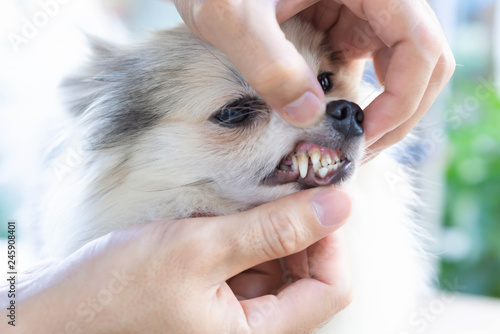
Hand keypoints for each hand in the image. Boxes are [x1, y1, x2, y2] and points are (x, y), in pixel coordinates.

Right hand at [2, 188, 351, 332]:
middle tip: (281, 188)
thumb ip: (272, 229)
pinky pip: (252, 262)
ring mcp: (236, 313)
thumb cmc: (119, 288)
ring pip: (282, 266)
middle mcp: (252, 329)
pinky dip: (249, 234)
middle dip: (301, 230)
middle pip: (309, 277)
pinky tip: (227, 216)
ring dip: (272, 229)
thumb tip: (339, 205)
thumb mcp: (200, 249)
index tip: (313, 198)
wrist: (61, 309)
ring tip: (246, 202)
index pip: (330, 289)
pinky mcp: (218, 296)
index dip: (330, 240)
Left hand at [173, 0, 454, 154]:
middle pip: (420, 60)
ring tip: (345, 143)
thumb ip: (268, 64)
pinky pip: (364, 63)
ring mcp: (357, 9)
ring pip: (397, 66)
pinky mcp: (339, 23)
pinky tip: (325, 118)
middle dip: (398, 112)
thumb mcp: (230, 16)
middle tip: (360, 152)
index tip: (364, 136)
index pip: (419, 44)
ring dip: (380, 109)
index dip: (403, 98)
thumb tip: (309, 117)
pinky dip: (354, 96)